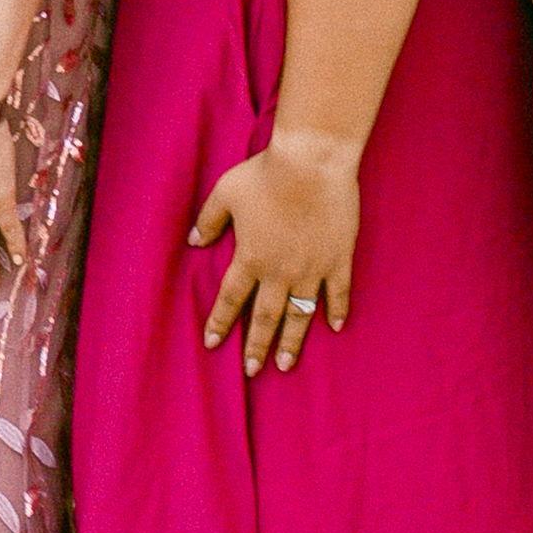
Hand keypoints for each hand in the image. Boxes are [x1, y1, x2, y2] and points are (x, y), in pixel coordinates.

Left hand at [187, 127, 359, 367]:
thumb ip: (209, 221)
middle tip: (252, 370)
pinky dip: (336, 311)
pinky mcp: (339, 259)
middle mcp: (279, 271)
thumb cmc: (266, 173)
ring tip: (286, 364)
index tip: (211, 343)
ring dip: (292, 341)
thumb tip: (193, 241)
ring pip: (300, 314)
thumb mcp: (225, 193)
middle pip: (265, 317)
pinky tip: (334, 328)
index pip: (231, 299)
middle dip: (256, 345)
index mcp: (250, 257)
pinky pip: (338, 293)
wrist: (312, 163)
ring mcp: (312, 268)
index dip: (220, 322)